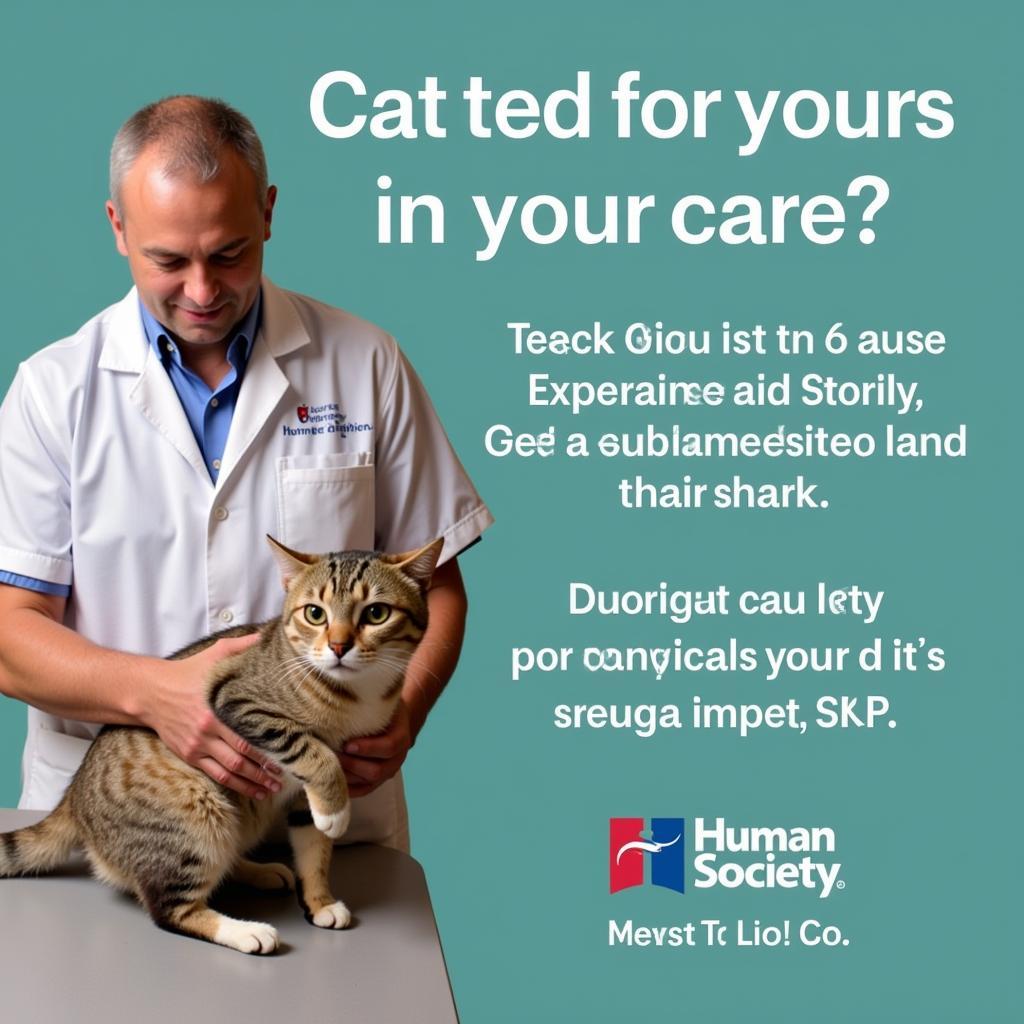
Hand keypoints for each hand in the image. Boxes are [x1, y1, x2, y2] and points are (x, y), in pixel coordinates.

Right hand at [141, 634, 283, 799]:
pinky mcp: (189, 755)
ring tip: (271, 790)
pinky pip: (214, 775)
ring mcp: (197, 746)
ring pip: (229, 772)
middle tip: (284, 778)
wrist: (150, 692)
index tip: (287, 753)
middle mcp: (207, 732)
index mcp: (216, 711)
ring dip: (251, 783)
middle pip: (240, 758)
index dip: (266, 749)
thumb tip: (267, 635)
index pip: (245, 736)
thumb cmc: (187, 672)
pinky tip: (248, 790)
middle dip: (263, 771)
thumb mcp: (215, 654)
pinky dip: (233, 785)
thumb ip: (242, 646)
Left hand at [339, 700, 413, 797]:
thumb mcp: (381, 700)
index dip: (368, 748)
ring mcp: (387, 772)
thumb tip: (342, 700)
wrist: (391, 719)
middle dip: (352, 765)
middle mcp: (397, 759)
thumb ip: (369, 702)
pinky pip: (362, 791)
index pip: (389, 747)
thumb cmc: (382, 707)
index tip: (347, 744)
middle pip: (377, 770)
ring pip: (367, 783)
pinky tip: (332, 779)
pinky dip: (347, 789)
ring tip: (327, 766)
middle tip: (331, 755)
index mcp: (402, 737)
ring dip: (347, 776)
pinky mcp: (376, 781)